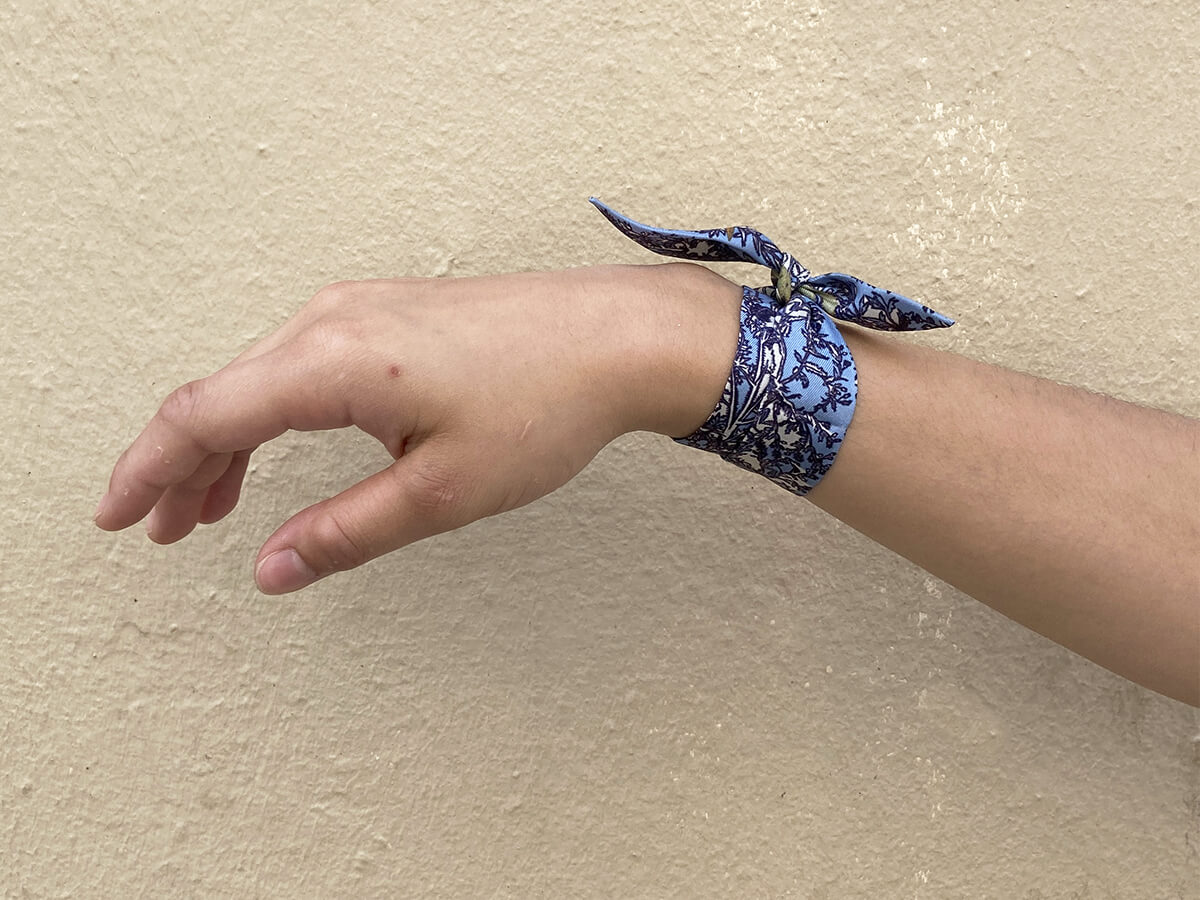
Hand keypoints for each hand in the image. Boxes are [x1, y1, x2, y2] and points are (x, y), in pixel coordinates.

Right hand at [93, 263, 740, 593]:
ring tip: (206, 507)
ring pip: (258, 376)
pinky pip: (299, 360)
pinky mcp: (388, 312)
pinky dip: (271, 410)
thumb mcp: (441, 492)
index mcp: (335, 360)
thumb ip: (346, 533)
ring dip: (225, 441)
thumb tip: (273, 569)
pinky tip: (275, 448)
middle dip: (179, 465)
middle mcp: (333, 319)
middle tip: (159, 529)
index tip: (119, 517)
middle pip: (221, 393)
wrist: (619, 337)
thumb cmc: (547, 403)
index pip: (206, 416)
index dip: (150, 471)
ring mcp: (361, 307)